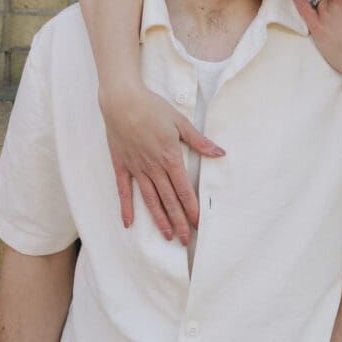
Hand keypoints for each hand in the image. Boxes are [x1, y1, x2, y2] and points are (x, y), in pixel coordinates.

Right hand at [99, 81, 224, 243]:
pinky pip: (124, 190)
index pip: (184, 189)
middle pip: (169, 200)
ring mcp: (136, 168)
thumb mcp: (180, 122)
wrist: (122, 101)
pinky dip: (126, 207)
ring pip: (150, 199)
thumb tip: (220, 152)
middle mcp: (153, 167)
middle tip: (185, 240)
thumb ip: (199, 141)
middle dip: (178, 221)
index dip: (191, 208)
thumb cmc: (153, 108)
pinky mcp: (121, 165)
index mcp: (170, 157)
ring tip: (167, 236)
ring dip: (159, 219)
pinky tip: (129, 223)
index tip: (197, 224)